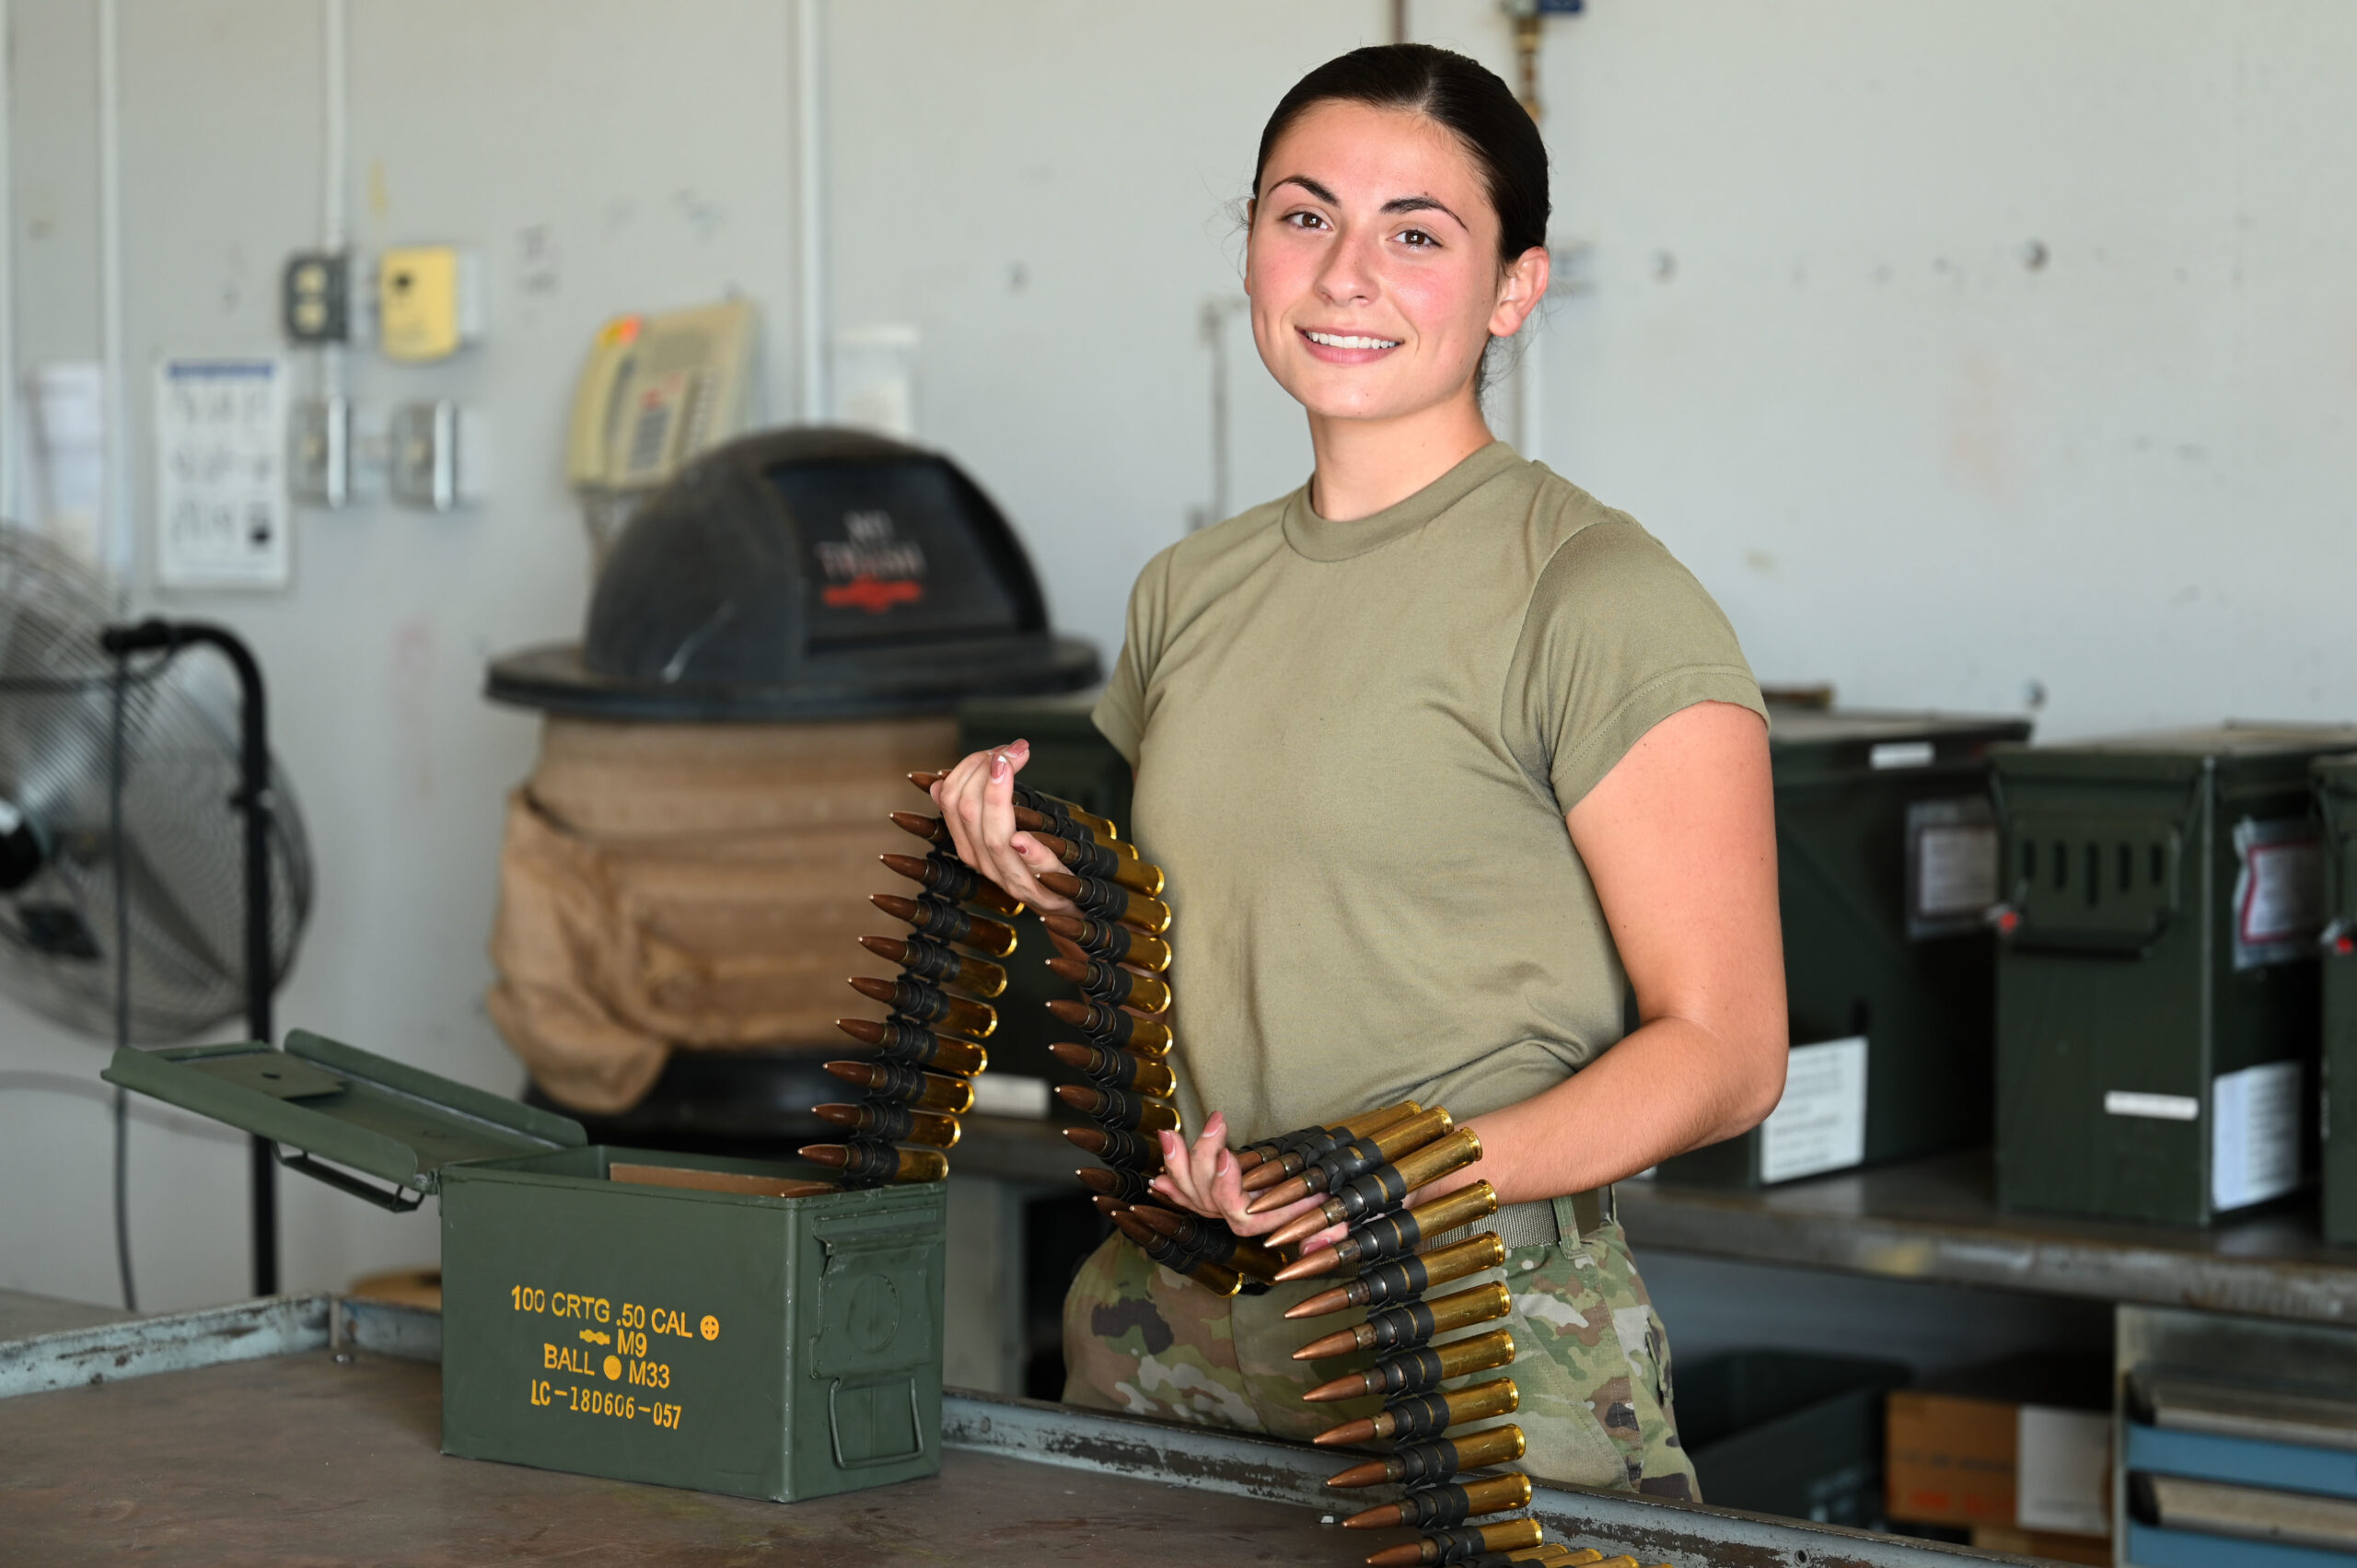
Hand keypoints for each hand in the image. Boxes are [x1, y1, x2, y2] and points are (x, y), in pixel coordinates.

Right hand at [929, 738, 1074, 914]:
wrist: (1063, 906)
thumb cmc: (1032, 863)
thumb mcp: (998, 832)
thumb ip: (974, 809)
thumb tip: (939, 784)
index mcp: (971, 846)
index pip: (952, 800)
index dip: (969, 768)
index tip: (997, 750)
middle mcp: (985, 863)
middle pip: (968, 812)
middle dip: (984, 770)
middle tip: (1012, 750)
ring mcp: (1014, 879)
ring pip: (993, 838)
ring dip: (998, 795)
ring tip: (1008, 764)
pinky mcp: (1046, 891)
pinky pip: (1036, 871)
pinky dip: (1030, 853)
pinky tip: (1023, 838)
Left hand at [1148, 1112, 1348, 1253]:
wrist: (1321, 1200)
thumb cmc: (1330, 1206)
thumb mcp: (1337, 1218)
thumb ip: (1331, 1232)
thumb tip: (1313, 1247)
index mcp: (1265, 1222)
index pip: (1239, 1214)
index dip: (1227, 1188)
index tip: (1226, 1156)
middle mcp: (1241, 1216)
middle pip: (1210, 1199)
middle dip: (1202, 1162)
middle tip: (1213, 1125)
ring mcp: (1224, 1206)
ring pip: (1193, 1193)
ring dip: (1179, 1164)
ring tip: (1172, 1133)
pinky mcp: (1216, 1192)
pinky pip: (1186, 1192)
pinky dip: (1173, 1176)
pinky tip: (1164, 1156)